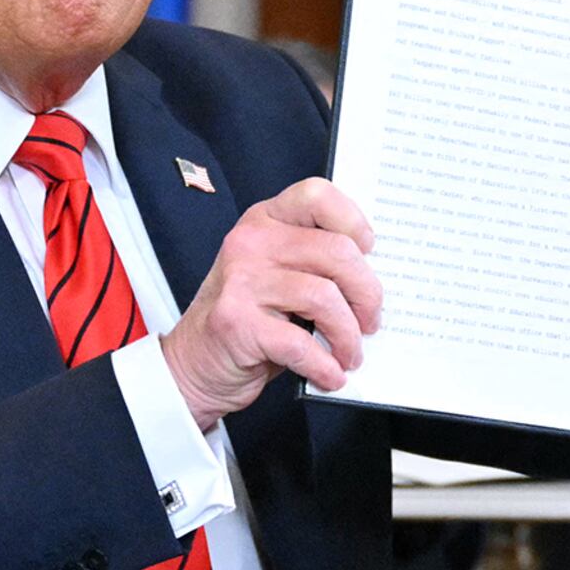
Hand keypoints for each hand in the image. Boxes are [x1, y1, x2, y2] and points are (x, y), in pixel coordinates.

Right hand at [159, 179, 382, 421]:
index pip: (316, 195)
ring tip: (350, 353)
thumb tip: (375, 282)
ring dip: (348, 335)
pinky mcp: (237, 323)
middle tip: (370, 321)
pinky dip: (324, 365)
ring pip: (324, 297)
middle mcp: (251, 243)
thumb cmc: (248, 319)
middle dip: (367, 293)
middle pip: (336, 251)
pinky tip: (330, 374)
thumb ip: (314, 264)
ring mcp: (241, 281)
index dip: (352, 221)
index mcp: (265, 222)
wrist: (194, 364)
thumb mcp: (277, 275)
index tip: (368, 252)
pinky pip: (301, 343)